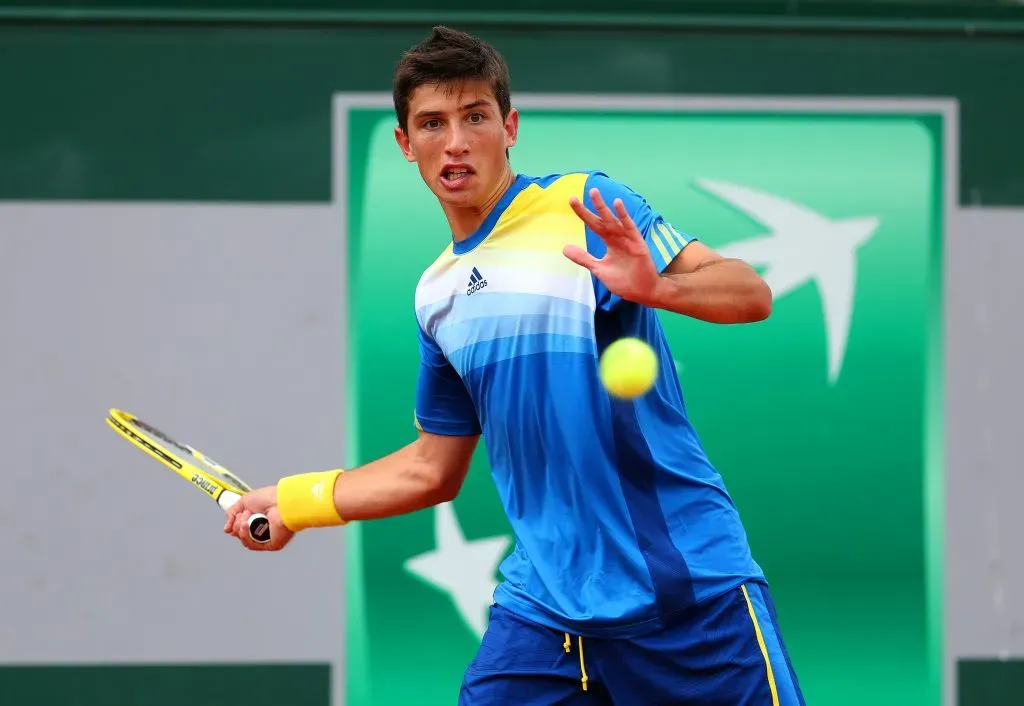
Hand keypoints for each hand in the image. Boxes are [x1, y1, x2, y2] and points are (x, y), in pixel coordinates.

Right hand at [223, 485, 295, 551]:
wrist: (281, 501)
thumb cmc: (269, 497)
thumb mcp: (244, 501)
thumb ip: (232, 513)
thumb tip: (226, 529)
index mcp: (260, 519)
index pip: (242, 528)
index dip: (235, 525)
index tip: (232, 519)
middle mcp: (264, 529)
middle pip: (242, 535)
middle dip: (238, 524)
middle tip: (244, 514)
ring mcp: (268, 538)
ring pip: (246, 541)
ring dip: (241, 529)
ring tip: (247, 516)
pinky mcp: (272, 544)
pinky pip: (253, 545)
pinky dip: (246, 536)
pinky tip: (246, 524)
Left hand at [564, 188, 659, 305]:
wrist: (642, 292)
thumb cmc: (623, 281)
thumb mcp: (599, 269)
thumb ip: (583, 258)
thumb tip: (564, 249)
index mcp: (609, 241)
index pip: (593, 224)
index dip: (583, 213)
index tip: (572, 200)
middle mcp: (617, 237)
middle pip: (602, 218)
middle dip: (591, 206)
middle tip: (576, 195)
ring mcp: (628, 238)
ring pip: (614, 219)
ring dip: (604, 207)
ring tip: (593, 193)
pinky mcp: (638, 243)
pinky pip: (630, 227)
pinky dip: (624, 216)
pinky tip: (617, 204)